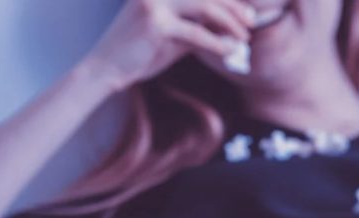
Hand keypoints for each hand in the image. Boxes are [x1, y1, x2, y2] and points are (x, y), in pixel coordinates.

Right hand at [82, 0, 254, 91]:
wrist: (106, 69)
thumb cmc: (140, 53)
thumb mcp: (173, 37)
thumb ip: (196, 28)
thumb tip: (228, 30)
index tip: (248, 11)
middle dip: (233, 7)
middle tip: (251, 22)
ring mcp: (155, 4)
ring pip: (204, 7)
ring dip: (229, 23)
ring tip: (244, 37)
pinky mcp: (155, 24)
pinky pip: (195, 33)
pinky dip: (217, 42)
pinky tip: (230, 51)